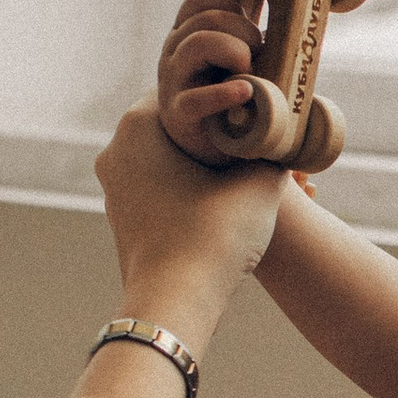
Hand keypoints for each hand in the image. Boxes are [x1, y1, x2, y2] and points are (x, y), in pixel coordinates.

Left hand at [94, 102, 284, 344]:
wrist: (175, 305)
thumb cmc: (214, 236)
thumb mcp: (259, 184)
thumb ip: (271, 151)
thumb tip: (282, 140)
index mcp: (138, 126)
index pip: (185, 92)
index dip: (222, 96)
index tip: (252, 109)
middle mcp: (115, 153)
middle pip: (174, 130)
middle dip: (212, 137)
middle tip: (252, 143)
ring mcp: (114, 193)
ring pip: (166, 166)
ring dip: (200, 169)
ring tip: (241, 180)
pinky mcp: (123, 226)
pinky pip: (160, 196)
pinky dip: (187, 197)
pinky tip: (218, 212)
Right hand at [158, 0, 262, 162]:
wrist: (208, 145)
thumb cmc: (230, 94)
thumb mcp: (234, 61)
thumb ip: (247, 38)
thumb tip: (289, 18)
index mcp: (186, 34)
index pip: (200, 0)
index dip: (231, 7)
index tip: (250, 29)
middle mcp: (174, 52)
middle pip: (205, 19)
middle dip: (243, 31)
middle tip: (259, 55)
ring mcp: (172, 81)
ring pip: (197, 44)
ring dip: (235, 52)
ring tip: (251, 75)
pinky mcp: (179, 114)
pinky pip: (196, 99)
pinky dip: (224, 94)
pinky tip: (246, 93)